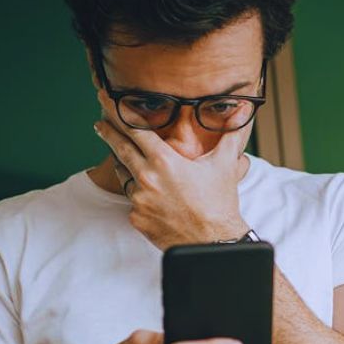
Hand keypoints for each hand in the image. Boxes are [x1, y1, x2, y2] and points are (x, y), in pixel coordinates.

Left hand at [94, 103, 249, 249]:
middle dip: (108, 133)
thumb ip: (230, 134)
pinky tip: (153, 197)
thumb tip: (244, 110)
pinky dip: (140, 196)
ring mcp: (139, 200)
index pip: (135, 130)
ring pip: (125, 176)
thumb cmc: (219, 203)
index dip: (118, 112)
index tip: (105, 100)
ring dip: (126, 167)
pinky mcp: (137, 218)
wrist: (213, 243)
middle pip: (120, 149)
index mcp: (165, 161)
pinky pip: (133, 201)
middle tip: (99, 123)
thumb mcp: (225, 164)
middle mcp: (147, 178)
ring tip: (131, 162)